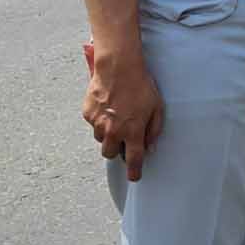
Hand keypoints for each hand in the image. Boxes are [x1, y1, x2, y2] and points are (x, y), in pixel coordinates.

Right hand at [81, 39, 165, 180]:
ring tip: (116, 115)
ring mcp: (98, 123)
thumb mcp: (157, 107)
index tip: (134, 178)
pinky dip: (99, 119)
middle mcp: (113, 131)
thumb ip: (154, 130)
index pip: (134, 160)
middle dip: (116, 149)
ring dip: (107, 134)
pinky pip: (93, 124)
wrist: (119, 67)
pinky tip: (108, 105)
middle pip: (110, 154)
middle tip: (123, 137)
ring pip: (100, 139)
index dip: (134, 172)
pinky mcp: (88, 114)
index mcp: (133, 131)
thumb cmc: (141, 86)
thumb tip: (150, 147)